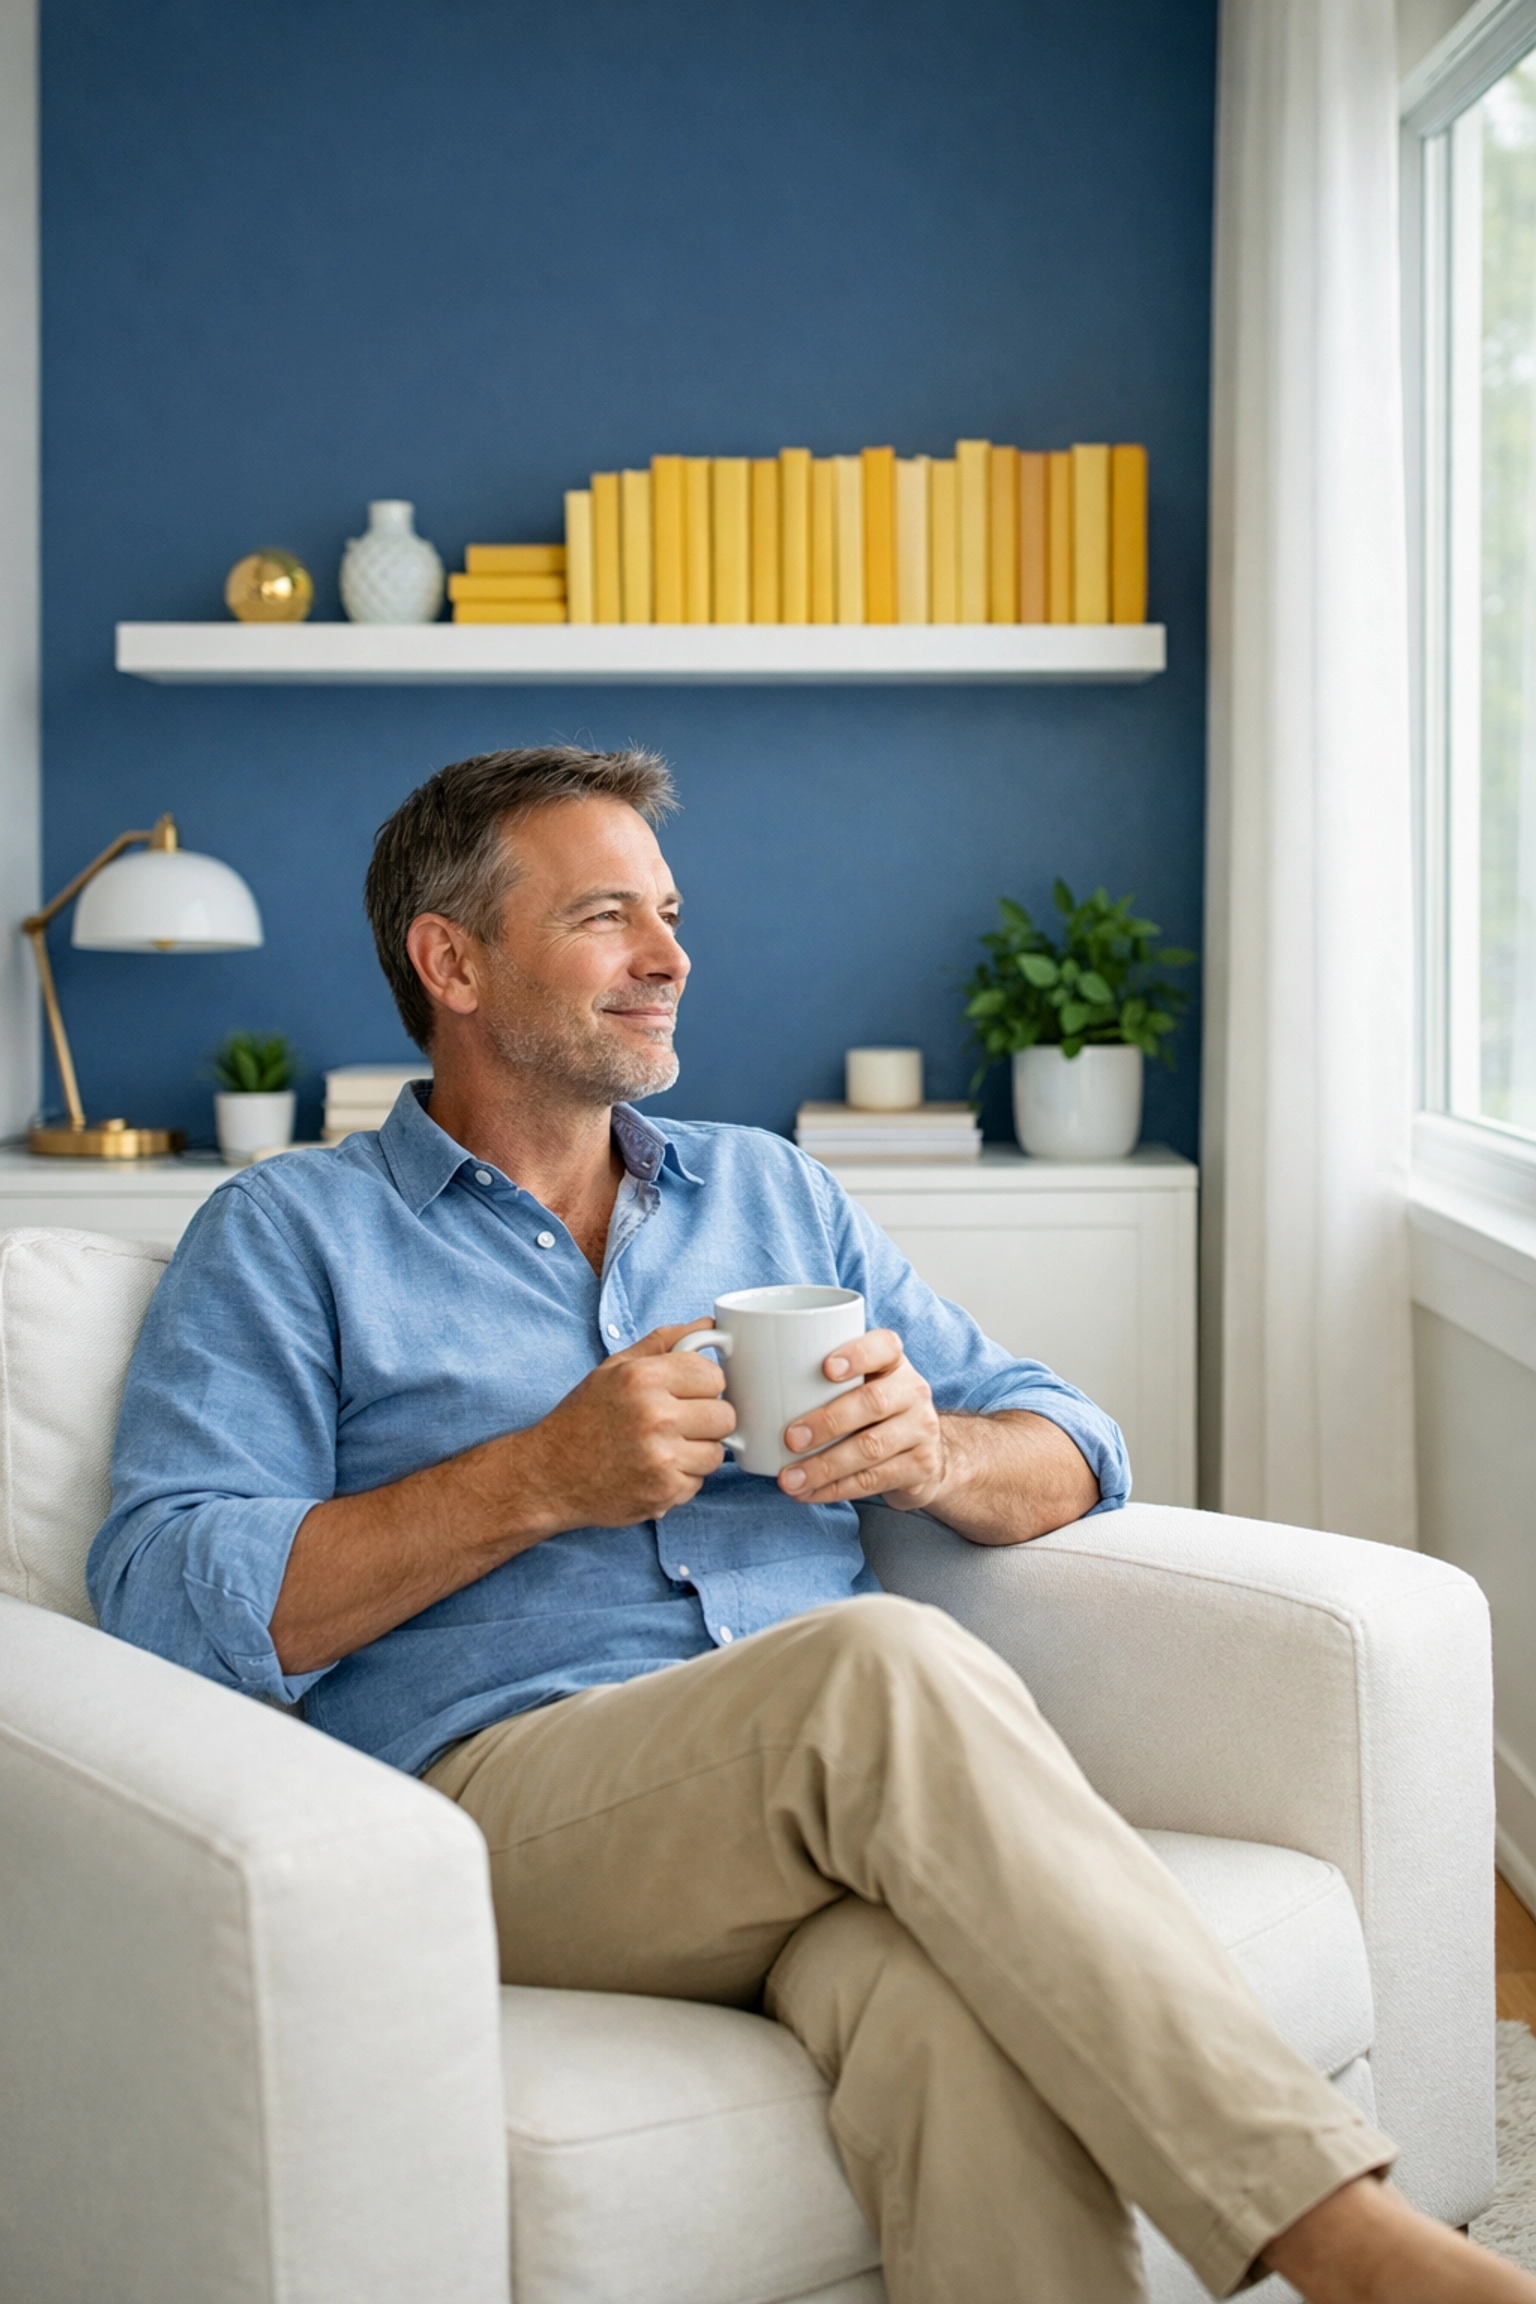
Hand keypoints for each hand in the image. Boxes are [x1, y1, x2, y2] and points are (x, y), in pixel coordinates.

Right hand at [520, 1319, 734, 1526]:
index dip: (704, 1385)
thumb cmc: (584, 1418)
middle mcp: (654, 1417)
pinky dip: (681, 1478)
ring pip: (717, 1452)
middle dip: (707, 1419)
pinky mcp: (664, 1492)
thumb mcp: (615, 1368)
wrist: (550, 1475)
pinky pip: (699, 1482)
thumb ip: (665, 1343)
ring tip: (664, 1447)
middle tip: (679, 1422)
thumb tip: (709, 1325)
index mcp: (643, 1378)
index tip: (688, 1393)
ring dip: (697, 1451)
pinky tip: (654, 1470)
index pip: (714, 1376)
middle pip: (725, 1415)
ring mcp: (661, 1459)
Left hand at [777, 1328, 946, 1510]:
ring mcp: (921, 1429)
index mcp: (893, 1362)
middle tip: (790, 1439)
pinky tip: (809, 1493)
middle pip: (872, 1402)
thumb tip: (746, 1374)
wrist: (923, 1452)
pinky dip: (836, 1489)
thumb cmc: (871, 1412)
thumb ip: (820, 1377)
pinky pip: (874, 1480)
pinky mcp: (921, 1466)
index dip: (857, 1354)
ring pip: (871, 1448)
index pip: (883, 1346)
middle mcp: (913, 1391)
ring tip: (790, 1478)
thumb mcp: (858, 1385)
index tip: (825, 1369)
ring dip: (825, 1466)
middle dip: (827, 1422)